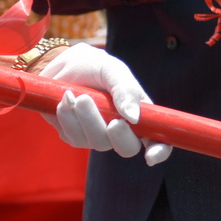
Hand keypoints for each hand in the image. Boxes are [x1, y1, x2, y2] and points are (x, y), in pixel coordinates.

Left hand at [37, 46, 170, 165]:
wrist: (61, 65)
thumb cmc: (93, 66)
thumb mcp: (112, 70)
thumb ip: (125, 90)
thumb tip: (134, 118)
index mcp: (140, 114)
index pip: (157, 140)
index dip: (159, 151)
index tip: (151, 156)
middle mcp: (121, 129)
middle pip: (127, 148)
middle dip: (119, 136)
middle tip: (113, 120)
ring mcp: (96, 135)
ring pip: (98, 142)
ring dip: (87, 118)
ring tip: (76, 95)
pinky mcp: (74, 136)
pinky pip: (73, 137)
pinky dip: (68, 117)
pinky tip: (65, 99)